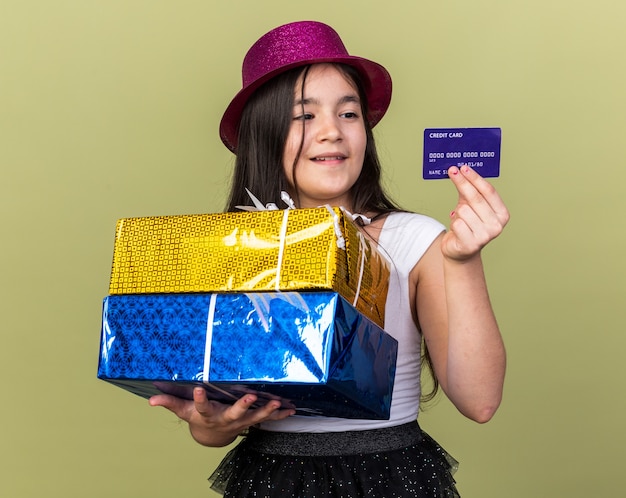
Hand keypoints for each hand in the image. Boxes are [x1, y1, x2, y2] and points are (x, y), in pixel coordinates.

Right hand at [149, 387, 295, 446]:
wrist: (212, 435)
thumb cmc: (198, 418)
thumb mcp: (183, 411)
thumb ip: (170, 403)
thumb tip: (151, 400)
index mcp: (206, 414)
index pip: (201, 406)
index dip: (199, 398)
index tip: (199, 387)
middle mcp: (224, 419)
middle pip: (234, 414)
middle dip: (242, 406)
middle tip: (250, 398)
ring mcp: (240, 421)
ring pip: (255, 417)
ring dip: (267, 411)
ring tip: (277, 403)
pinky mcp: (251, 421)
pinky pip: (267, 420)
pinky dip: (279, 415)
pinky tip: (291, 409)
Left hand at [443, 165, 508, 260]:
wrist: (460, 251)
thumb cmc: (467, 226)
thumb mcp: (471, 206)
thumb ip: (470, 190)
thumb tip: (461, 171)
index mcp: (502, 214)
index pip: (489, 191)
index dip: (475, 178)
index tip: (463, 168)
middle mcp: (496, 226)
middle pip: (476, 198)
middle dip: (462, 182)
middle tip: (452, 170)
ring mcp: (485, 236)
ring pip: (464, 210)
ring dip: (457, 211)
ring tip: (460, 218)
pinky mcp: (470, 244)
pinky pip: (456, 223)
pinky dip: (453, 222)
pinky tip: (457, 229)